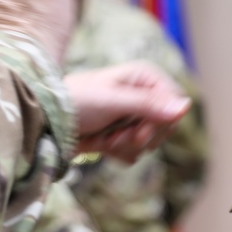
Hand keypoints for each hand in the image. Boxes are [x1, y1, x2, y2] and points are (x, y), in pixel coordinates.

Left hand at [66, 61, 191, 161]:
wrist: (45, 122)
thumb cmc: (75, 101)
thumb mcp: (114, 101)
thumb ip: (149, 105)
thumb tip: (186, 107)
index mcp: (145, 78)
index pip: (174, 104)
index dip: (161, 122)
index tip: (140, 131)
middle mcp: (142, 95)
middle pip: (164, 127)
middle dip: (139, 136)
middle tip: (117, 135)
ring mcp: (132, 116)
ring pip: (149, 143)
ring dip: (125, 146)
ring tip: (104, 138)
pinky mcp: (122, 135)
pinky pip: (135, 153)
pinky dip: (117, 153)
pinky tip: (101, 144)